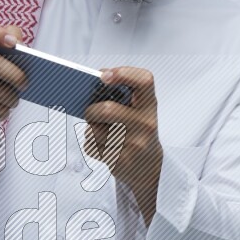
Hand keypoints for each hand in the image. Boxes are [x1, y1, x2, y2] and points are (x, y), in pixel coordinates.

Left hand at [84, 66, 162, 225]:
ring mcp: (134, 144)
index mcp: (150, 105)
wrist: (148, 166)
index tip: (103, 76)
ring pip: (93, 131)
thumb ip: (120, 94)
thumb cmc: (136, 130)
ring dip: (90, 130)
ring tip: (101, 133)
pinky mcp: (120, 162)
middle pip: (107, 110)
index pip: (144, 81)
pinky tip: (104, 147)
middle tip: (90, 113)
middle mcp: (146, 124)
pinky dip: (91, 146)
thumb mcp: (137, 110)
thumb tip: (92, 84)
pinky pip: (91, 147)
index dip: (123, 73)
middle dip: (91, 111)